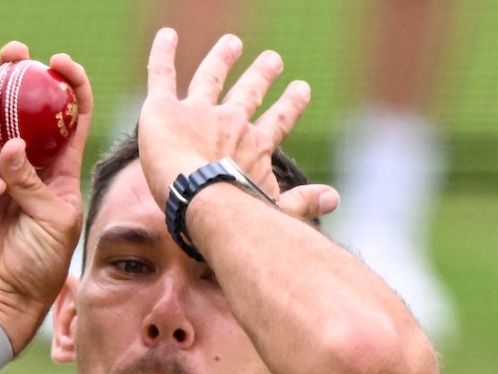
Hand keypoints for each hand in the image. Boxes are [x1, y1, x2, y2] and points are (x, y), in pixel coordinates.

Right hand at [0, 42, 92, 351]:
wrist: (3, 297)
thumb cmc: (39, 263)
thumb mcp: (55, 219)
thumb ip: (36, 180)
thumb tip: (11, 144)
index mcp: (55, 167)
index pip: (66, 116)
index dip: (67, 85)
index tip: (61, 64)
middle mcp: (20, 164)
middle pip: (12, 107)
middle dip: (10, 76)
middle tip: (11, 58)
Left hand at [136, 28, 311, 210]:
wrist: (198, 199)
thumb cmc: (236, 214)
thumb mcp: (276, 210)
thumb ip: (302, 202)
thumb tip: (335, 198)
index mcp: (255, 146)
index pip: (277, 121)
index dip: (290, 105)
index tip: (303, 87)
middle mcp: (229, 123)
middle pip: (248, 93)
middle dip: (261, 75)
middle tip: (273, 58)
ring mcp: (196, 113)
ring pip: (210, 77)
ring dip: (221, 58)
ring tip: (231, 43)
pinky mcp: (163, 110)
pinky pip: (162, 74)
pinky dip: (163, 54)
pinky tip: (166, 35)